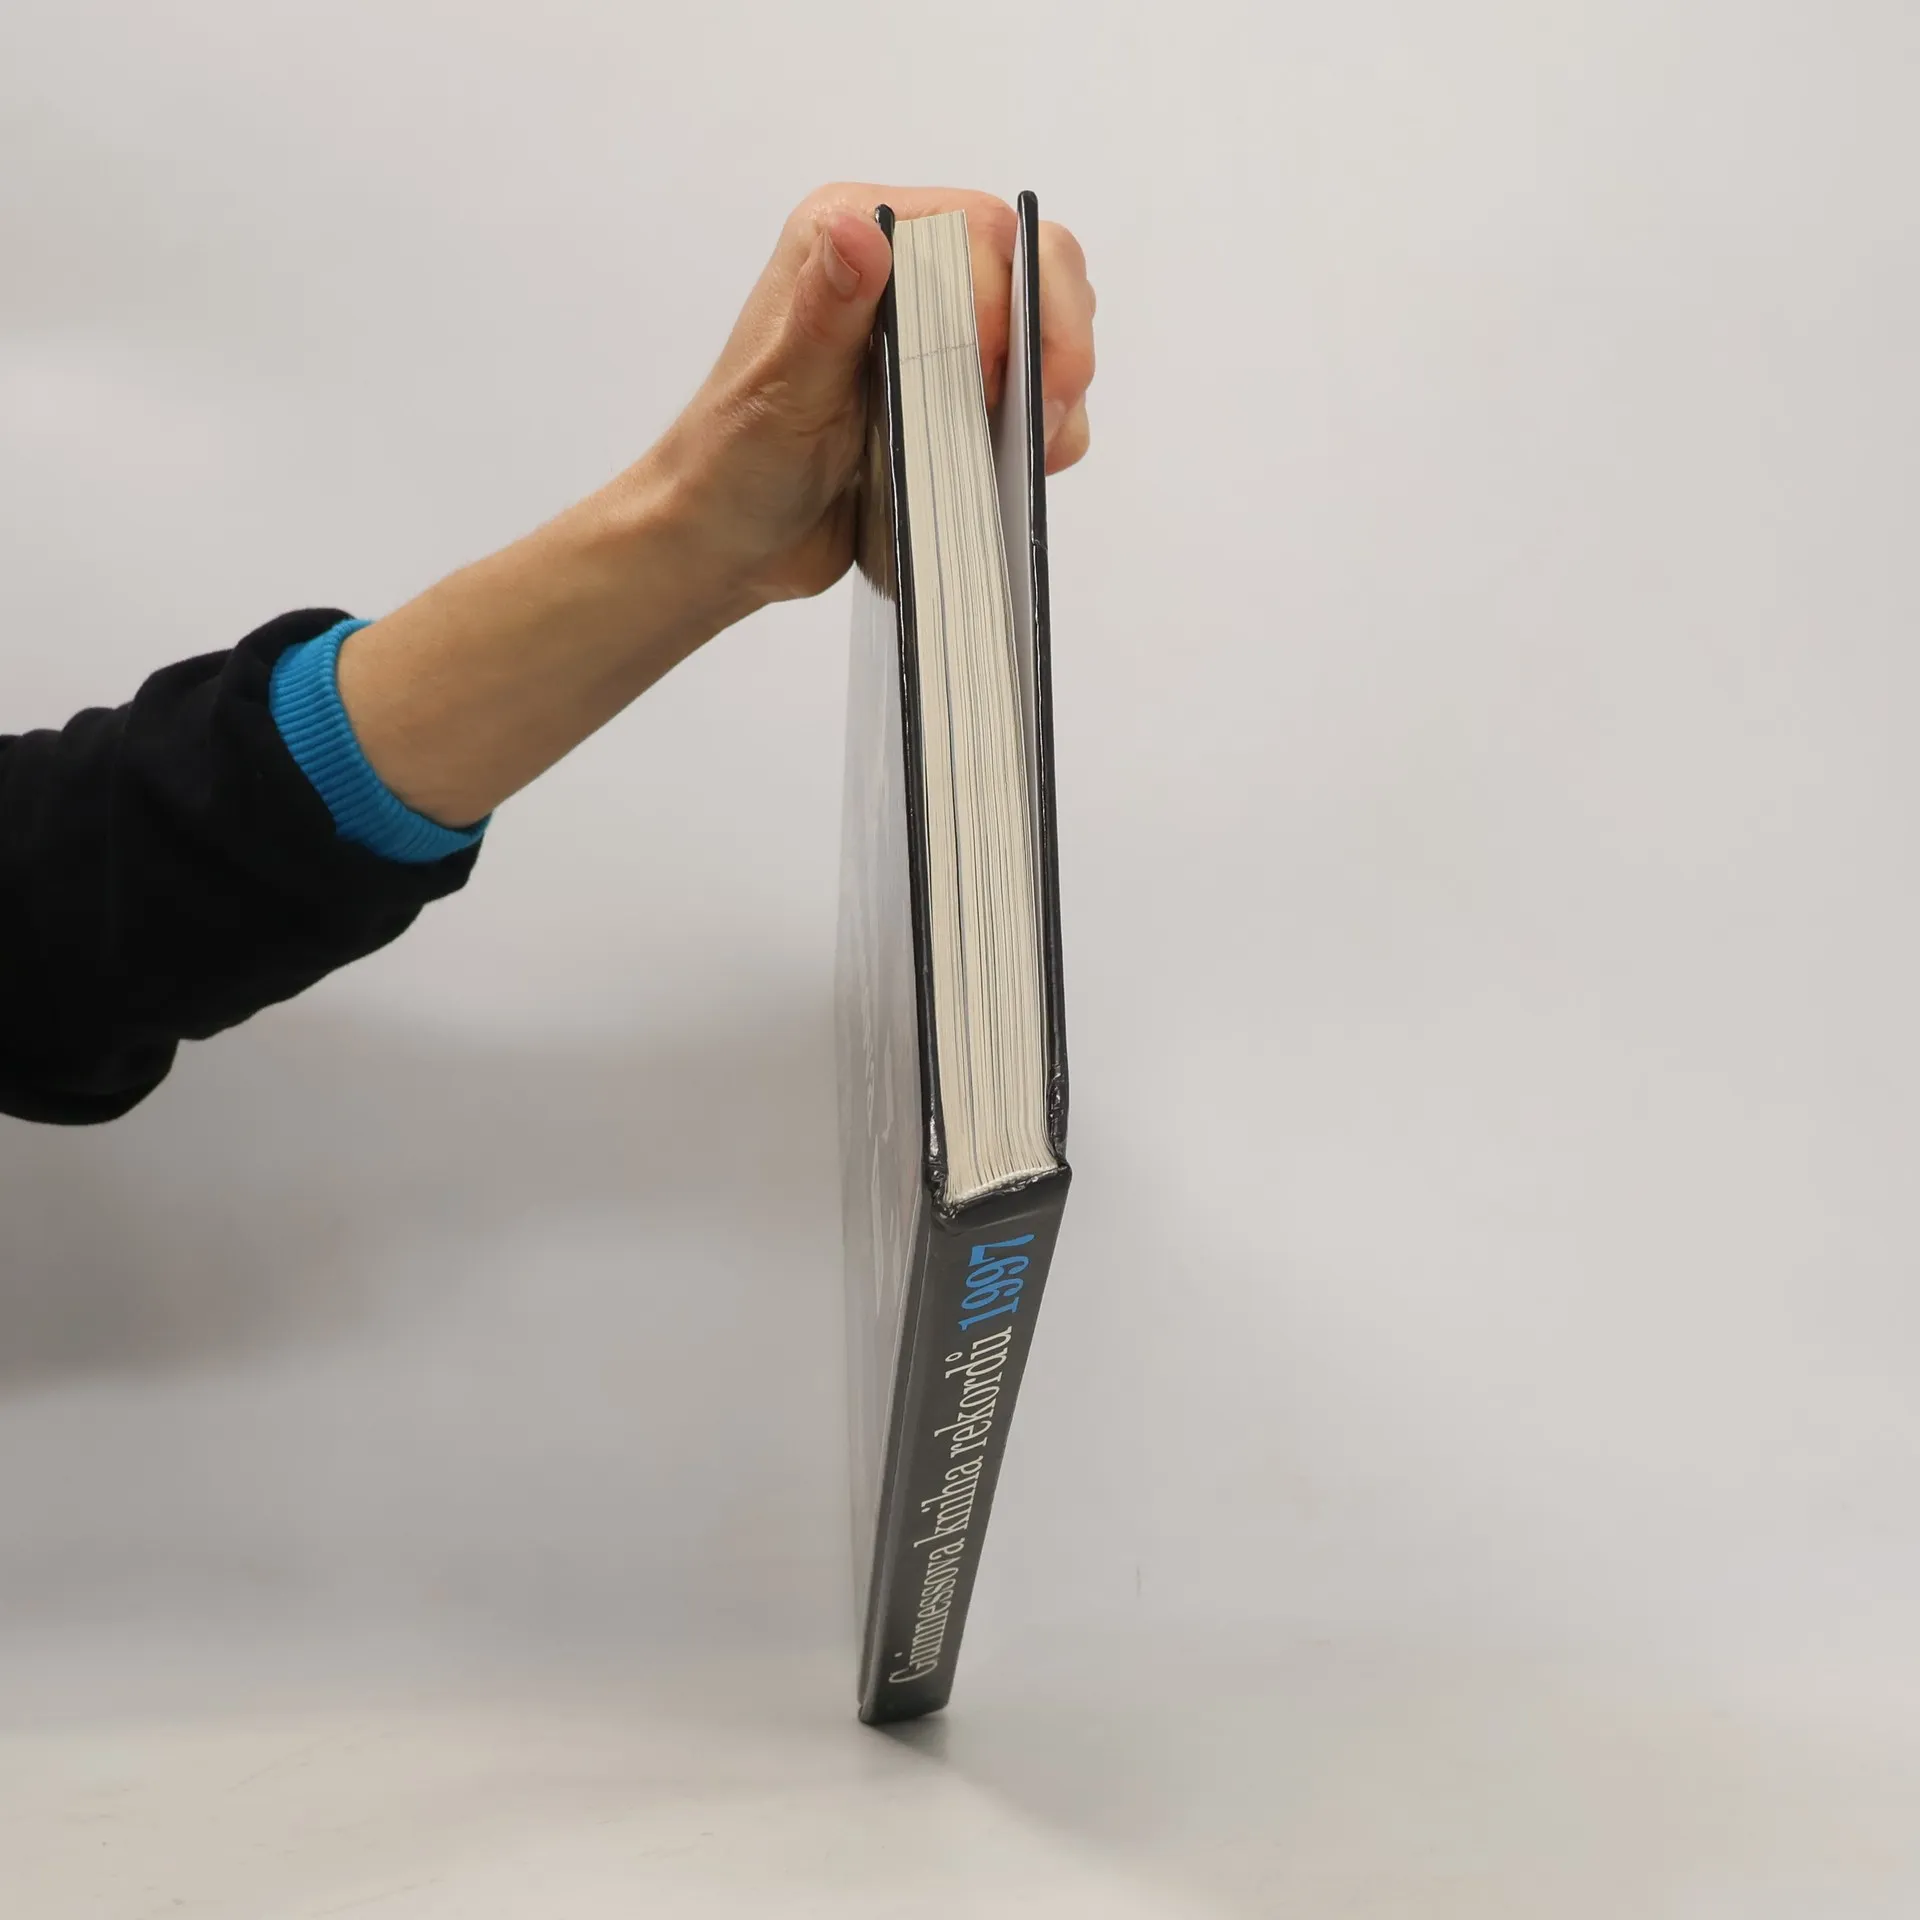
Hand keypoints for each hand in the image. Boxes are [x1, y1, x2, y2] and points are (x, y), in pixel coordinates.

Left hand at [649, 183, 1096, 609]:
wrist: (731, 540)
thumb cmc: (737, 463)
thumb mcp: (783, 391)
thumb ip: (826, 311)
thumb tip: (861, 231)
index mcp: (849, 240)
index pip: (974, 232)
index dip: (1008, 297)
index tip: (999, 375)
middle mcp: (899, 272)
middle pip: (1026, 265)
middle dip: (1056, 333)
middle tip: (1052, 407)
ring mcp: (935, 335)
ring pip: (1041, 323)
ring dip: (1059, 382)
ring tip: (1041, 446)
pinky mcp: (957, 395)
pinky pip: (1034, 389)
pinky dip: (1050, 422)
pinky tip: (1029, 462)